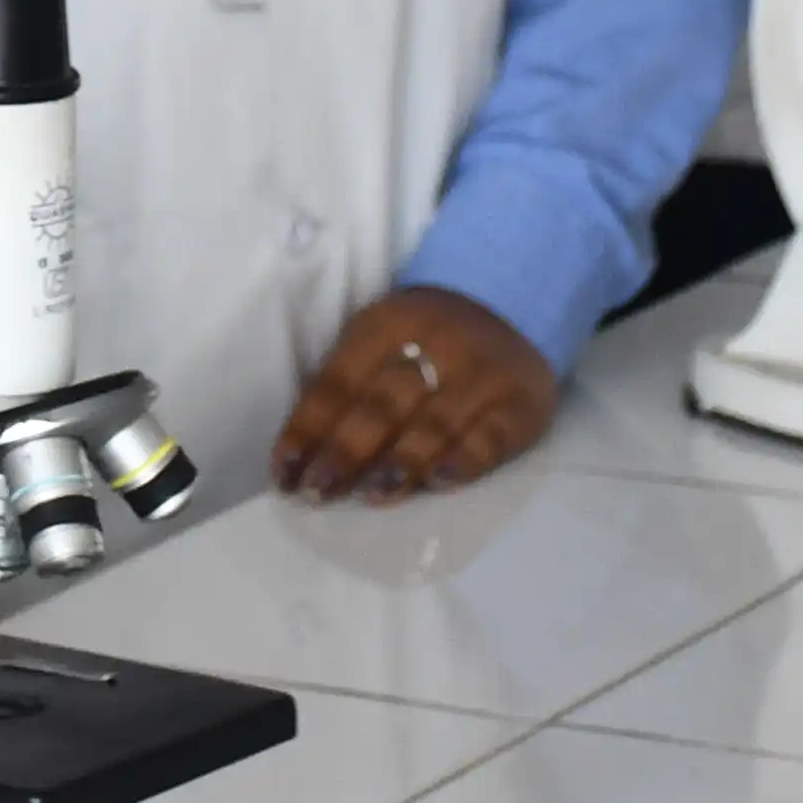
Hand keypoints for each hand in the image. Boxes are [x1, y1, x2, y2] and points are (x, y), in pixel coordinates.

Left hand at [270, 289, 556, 502]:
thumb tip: (300, 454)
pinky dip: (463, 461)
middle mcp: (434, 345)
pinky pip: (490, 437)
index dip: (306, 430)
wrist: (512, 307)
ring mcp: (481, 375)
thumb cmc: (425, 338)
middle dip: (343, 452)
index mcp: (385, 325)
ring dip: (398, 463)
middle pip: (381, 405)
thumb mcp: (380, 339)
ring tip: (369, 496)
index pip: (336, 383)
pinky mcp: (520, 405)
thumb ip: (346, 386)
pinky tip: (437, 483)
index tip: (282, 475)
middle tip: (315, 493)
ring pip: (433, 424)